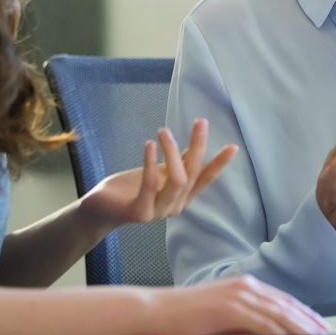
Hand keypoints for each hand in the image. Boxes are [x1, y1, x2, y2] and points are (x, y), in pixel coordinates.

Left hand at [81, 118, 237, 229]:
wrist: (102, 207)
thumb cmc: (132, 187)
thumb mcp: (160, 172)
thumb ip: (178, 164)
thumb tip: (195, 146)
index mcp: (182, 196)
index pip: (205, 179)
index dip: (219, 163)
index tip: (233, 146)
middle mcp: (175, 206)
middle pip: (193, 174)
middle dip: (199, 146)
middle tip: (200, 122)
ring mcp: (159, 211)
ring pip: (177, 179)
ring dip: (172, 152)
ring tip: (164, 131)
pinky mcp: (140, 212)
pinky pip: (150, 185)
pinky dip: (151, 162)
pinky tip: (150, 144)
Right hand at [149, 275, 328, 334]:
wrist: (159, 309)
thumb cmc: (184, 317)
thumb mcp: (219, 317)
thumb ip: (242, 321)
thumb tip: (263, 331)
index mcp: (241, 285)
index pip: (279, 299)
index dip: (300, 312)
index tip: (316, 324)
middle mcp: (244, 285)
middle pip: (284, 305)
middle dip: (307, 320)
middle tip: (325, 332)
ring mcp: (238, 295)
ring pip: (279, 313)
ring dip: (301, 326)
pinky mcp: (231, 308)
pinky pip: (264, 323)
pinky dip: (282, 331)